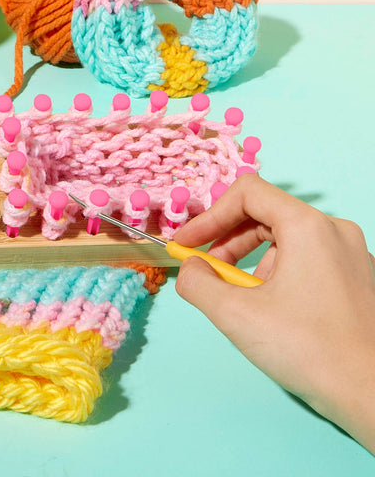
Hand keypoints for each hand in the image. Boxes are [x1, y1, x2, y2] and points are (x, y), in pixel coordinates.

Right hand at [174, 174, 374, 452]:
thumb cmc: (311, 351)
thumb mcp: (236, 315)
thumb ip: (198, 283)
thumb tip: (188, 269)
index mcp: (309, 227)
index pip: (247, 193)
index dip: (209, 215)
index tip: (188, 245)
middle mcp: (334, 231)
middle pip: (265, 215)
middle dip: (227, 241)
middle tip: (206, 272)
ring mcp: (352, 255)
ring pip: (286, 240)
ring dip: (251, 261)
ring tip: (240, 299)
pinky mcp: (359, 280)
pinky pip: (308, 260)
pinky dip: (279, 274)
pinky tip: (272, 311)